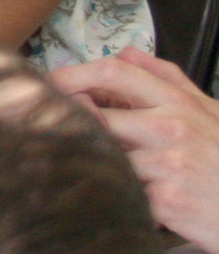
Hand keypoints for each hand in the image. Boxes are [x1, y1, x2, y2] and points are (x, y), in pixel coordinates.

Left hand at [53, 46, 218, 249]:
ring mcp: (166, 165)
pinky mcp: (164, 202)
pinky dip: (114, 192)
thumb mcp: (210, 111)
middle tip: (58, 131)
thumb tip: (126, 52)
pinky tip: (117, 195)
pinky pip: (120, 190)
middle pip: (96, 115)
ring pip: (103, 153)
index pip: (113, 71)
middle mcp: (168, 128)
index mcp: (177, 102)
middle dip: (75, 123)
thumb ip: (168, 79)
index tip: (51, 84)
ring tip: (93, 167)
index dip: (74, 74)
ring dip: (94, 160)